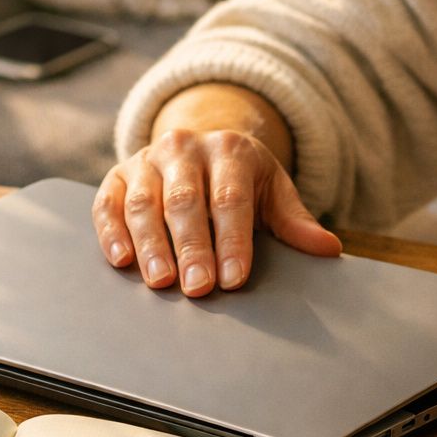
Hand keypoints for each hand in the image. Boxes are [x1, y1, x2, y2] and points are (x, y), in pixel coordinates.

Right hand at [93, 129, 341, 296]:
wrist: (201, 148)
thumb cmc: (242, 180)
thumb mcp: (272, 191)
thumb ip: (294, 221)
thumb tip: (327, 249)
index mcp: (230, 149)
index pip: (231, 199)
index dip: (233, 241)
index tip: (234, 280)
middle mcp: (185, 148)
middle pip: (186, 201)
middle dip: (192, 247)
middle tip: (197, 287)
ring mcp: (147, 160)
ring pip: (144, 203)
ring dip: (151, 244)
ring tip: (160, 281)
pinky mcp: (117, 176)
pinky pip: (108, 203)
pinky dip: (111, 232)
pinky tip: (121, 260)